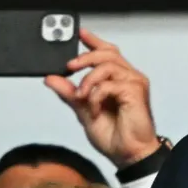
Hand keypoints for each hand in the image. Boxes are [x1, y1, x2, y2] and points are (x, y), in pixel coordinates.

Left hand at [45, 29, 159, 167]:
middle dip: (85, 57)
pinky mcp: (135, 92)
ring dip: (88, 80)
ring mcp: (134, 83)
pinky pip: (109, 84)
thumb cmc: (115, 136)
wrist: (127, 155)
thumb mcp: (83, 111)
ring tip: (81, 97)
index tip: (78, 33)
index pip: (107, 52)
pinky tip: (94, 108)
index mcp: (117, 80)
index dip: (93, 41)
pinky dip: (96, 95)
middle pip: (107, 52)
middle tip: (69, 67)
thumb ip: (69, 93)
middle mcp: (128, 78)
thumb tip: (51, 78)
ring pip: (107, 65)